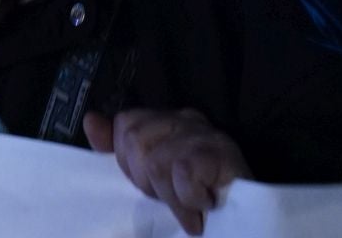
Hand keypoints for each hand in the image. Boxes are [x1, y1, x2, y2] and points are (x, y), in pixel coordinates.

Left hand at [84, 107, 248, 235]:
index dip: (128, 161)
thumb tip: (90, 121)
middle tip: (172, 197)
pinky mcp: (222, 153)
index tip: (148, 184)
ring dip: (170, 196)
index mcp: (169, 120)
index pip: (126, 123)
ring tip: (190, 206)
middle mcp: (187, 120)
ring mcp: (206, 134)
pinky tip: (204, 206)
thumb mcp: (154, 173)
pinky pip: (183, 173)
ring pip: (157, 161)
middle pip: (135, 140)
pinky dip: (189, 199)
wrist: (251, 221)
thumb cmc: (199, 196)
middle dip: (146, 180)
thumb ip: (121, 147)